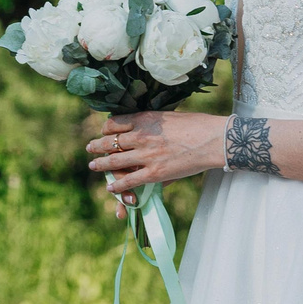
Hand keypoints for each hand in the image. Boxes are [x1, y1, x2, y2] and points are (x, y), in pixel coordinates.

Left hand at [85, 111, 227, 203]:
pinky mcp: (154, 173)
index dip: (106, 129)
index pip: (115, 123)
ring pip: (114, 161)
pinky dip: (116, 184)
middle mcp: (141, 135)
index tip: (104, 132)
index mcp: (145, 118)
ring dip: (101, 164)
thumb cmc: (196, 125)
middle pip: (110, 142)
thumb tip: (142, 125)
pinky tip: (110, 187)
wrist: (213, 139)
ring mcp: (146, 155)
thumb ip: (152, 123)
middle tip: (90, 148)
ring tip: (93, 166)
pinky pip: (128, 180)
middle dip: (97, 146)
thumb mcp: (168, 116)